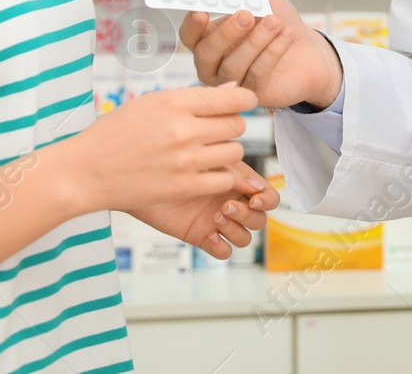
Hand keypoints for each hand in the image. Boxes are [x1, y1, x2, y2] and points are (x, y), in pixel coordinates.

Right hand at [64, 83, 255, 214]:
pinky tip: (203, 173)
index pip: (232, 98)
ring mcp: (184, 160)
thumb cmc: (115, 133)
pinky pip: (224, 179)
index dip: (245, 100)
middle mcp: (183, 129)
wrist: (85, 172)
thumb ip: (192, 97)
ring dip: (226, 152)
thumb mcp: (149, 103)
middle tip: (215, 131)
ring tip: (205, 153)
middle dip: (230, 127)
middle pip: (237, 125)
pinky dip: (219, 177)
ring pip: (235, 152)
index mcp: (174, 102)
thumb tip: (234, 90)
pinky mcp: (183, 188)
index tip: (245, 103)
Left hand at [134, 159, 278, 258]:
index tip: (255, 198)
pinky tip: (209, 234)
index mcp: (239, 183)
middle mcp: (232, 202)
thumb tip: (258, 190)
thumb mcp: (212, 162)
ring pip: (245, 238)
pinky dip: (221, 246)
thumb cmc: (176, 160)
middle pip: (259, 219)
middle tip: (225, 206)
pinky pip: (224, 251)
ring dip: (236, 230)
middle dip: (247, 215)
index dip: (268, 200)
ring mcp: (218, 221)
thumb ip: (236, 175)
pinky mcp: (203, 237)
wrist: (144, 174)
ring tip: (215, 218)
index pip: (268, 196)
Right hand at [180, 0, 342, 110]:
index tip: (201, 10)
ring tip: (274, 22)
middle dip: (226, 32)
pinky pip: (257, 74)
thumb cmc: (277, 24)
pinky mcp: (254, 94)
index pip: (189, 35)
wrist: (309, 50)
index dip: (192, 24)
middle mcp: (214, 64)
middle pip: (207, 53)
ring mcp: (232, 82)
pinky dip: (272, 52)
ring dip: (255, 41)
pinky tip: (285, 35)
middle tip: (247, 14)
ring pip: (233, 65)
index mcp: (208, 39)